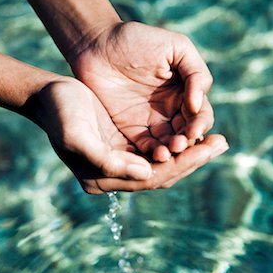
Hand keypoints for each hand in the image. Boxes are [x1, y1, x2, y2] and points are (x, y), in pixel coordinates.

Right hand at [33, 77, 227, 193]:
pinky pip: (158, 149)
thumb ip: (108, 161)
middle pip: (162, 173)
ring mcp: (120, 161)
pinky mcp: (124, 145)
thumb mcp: (77, 135)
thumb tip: (146, 172)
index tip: (207, 148)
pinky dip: (177, 141)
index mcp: (102, 178)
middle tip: (222, 143)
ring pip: (163, 162)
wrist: (50, 94)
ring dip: (190, 152)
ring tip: (217, 140)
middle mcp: (114, 175)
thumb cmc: (60, 112)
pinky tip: (195, 132)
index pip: (151, 177)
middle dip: (194, 159)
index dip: (181, 164)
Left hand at [71, 21, 213, 162]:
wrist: (97, 43)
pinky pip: (145, 147)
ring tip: (167, 152)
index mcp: (186, 92)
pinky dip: (152, 153)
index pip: (201, 115)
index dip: (200, 124)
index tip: (194, 130)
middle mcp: (172, 111)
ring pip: (169, 145)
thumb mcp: (175, 47)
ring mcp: (151, 122)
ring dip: (171, 152)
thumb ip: (196, 72)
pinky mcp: (130, 130)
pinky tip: (154, 155)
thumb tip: (198, 103)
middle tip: (180, 144)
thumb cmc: (138, 40)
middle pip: (188, 135)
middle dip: (187, 143)